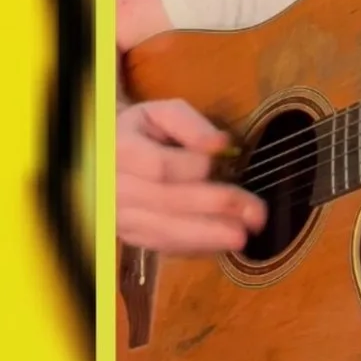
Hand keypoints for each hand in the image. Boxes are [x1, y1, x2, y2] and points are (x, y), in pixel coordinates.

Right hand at [116, 98, 266, 254]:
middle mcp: (114, 188)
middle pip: (169, 203)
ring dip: (208, 236)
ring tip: (243, 236)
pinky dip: (195, 247)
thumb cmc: (141, 131)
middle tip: (254, 213)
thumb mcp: (160, 112)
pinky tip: (221, 243)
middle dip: (216, 207)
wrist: (106, 156)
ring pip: (165, 232)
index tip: (221, 163)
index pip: (160, 167)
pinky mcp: (130, 236)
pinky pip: (163, 246)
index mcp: (119, 150)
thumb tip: (221, 144)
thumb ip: (190, 123)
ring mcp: (119, 217)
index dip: (194, 168)